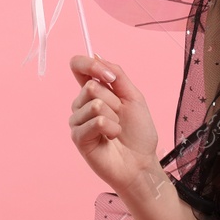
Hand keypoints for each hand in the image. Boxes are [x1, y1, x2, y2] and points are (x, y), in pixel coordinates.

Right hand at [68, 54, 159, 191]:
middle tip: (121, 116)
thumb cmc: (138, 133)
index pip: (78, 66)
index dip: (90, 64)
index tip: (110, 77)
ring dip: (115, 117)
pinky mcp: (78, 137)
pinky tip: (112, 138)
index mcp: (94, 92)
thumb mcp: (133, 97)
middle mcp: (82, 104)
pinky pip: (95, 121)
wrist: (142, 162)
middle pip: (91, 86)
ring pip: (94, 104)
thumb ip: (117, 75)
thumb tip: (97, 56)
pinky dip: (111, 128)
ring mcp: (78, 121)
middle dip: (114, 101)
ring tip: (117, 130)